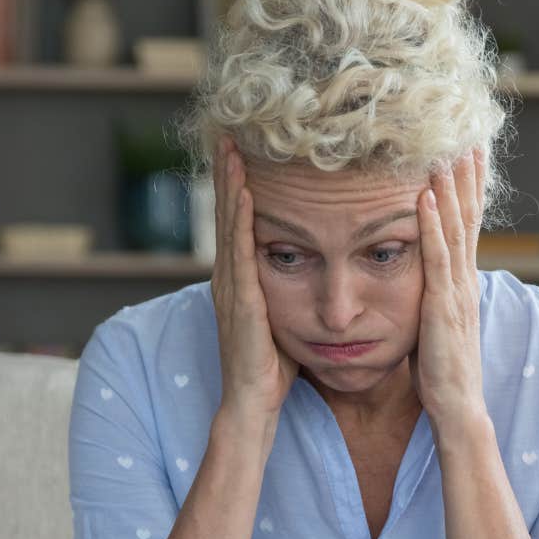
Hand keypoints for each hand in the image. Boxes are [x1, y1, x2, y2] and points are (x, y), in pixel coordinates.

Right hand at [211, 133, 298, 426]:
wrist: (253, 405)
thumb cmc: (273, 368)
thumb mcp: (283, 318)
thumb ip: (289, 291)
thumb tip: (312, 269)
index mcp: (241, 280)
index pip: (239, 223)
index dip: (238, 187)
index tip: (243, 151)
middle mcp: (229, 277)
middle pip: (227, 214)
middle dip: (227, 173)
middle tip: (229, 133)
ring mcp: (230, 287)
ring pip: (229, 223)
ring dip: (229, 183)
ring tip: (231, 146)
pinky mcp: (240, 299)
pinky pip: (239, 249)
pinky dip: (239, 216)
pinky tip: (244, 189)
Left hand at [412, 145, 487, 432]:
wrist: (457, 408)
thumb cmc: (442, 373)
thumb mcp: (436, 324)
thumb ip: (433, 296)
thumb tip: (422, 278)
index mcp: (462, 284)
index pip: (469, 227)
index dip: (470, 190)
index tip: (468, 155)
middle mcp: (464, 281)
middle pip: (469, 218)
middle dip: (467, 177)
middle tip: (467, 136)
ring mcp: (456, 292)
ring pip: (455, 230)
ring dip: (451, 189)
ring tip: (445, 153)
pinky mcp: (441, 307)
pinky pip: (436, 259)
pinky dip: (432, 226)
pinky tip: (426, 198)